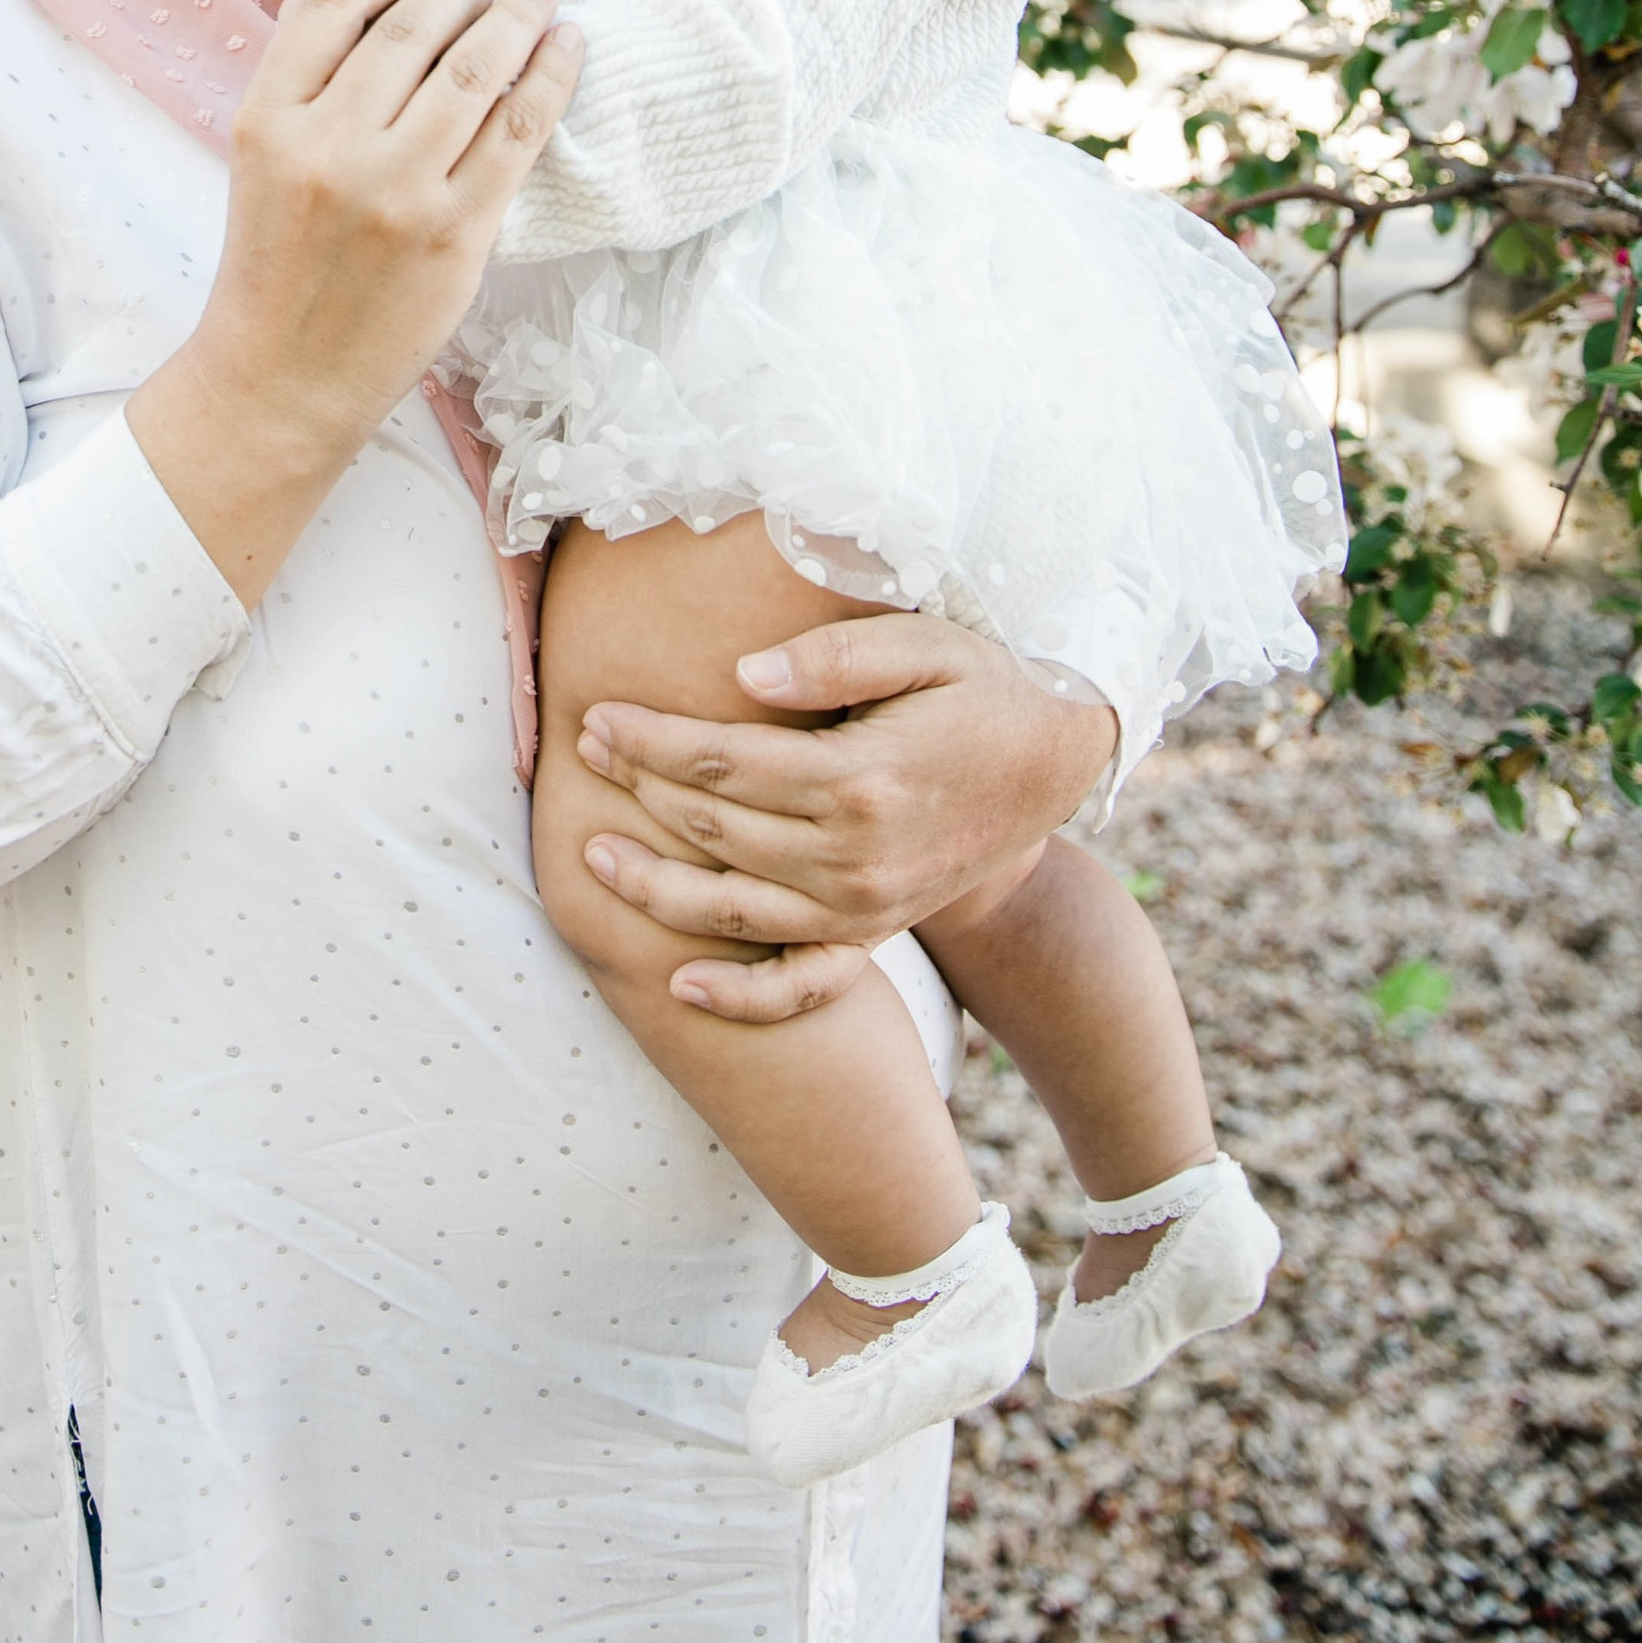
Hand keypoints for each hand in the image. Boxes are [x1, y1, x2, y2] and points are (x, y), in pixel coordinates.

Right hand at [128, 0, 581, 603]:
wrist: (285, 376)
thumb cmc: (278, 259)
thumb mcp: (264, 156)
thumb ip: (307, 74)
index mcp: (268, 119)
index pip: (333, 4)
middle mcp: (329, 147)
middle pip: (412, 27)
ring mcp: (396, 191)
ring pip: (474, 68)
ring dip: (516, 16)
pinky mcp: (456, 232)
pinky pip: (520, 129)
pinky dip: (552, 75)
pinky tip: (568, 45)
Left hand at [575, 613, 1117, 1018]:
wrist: (1057, 763)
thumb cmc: (983, 688)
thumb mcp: (926, 644)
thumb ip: (835, 656)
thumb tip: (743, 675)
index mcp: (862, 780)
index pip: (725, 763)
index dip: (652, 742)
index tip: (599, 718)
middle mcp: (857, 857)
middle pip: (718, 830)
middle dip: (641, 790)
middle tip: (585, 751)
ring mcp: (866, 907)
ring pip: (737, 912)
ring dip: (657, 890)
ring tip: (594, 858)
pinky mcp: (875, 932)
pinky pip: (802, 983)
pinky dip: (741, 997)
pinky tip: (679, 986)